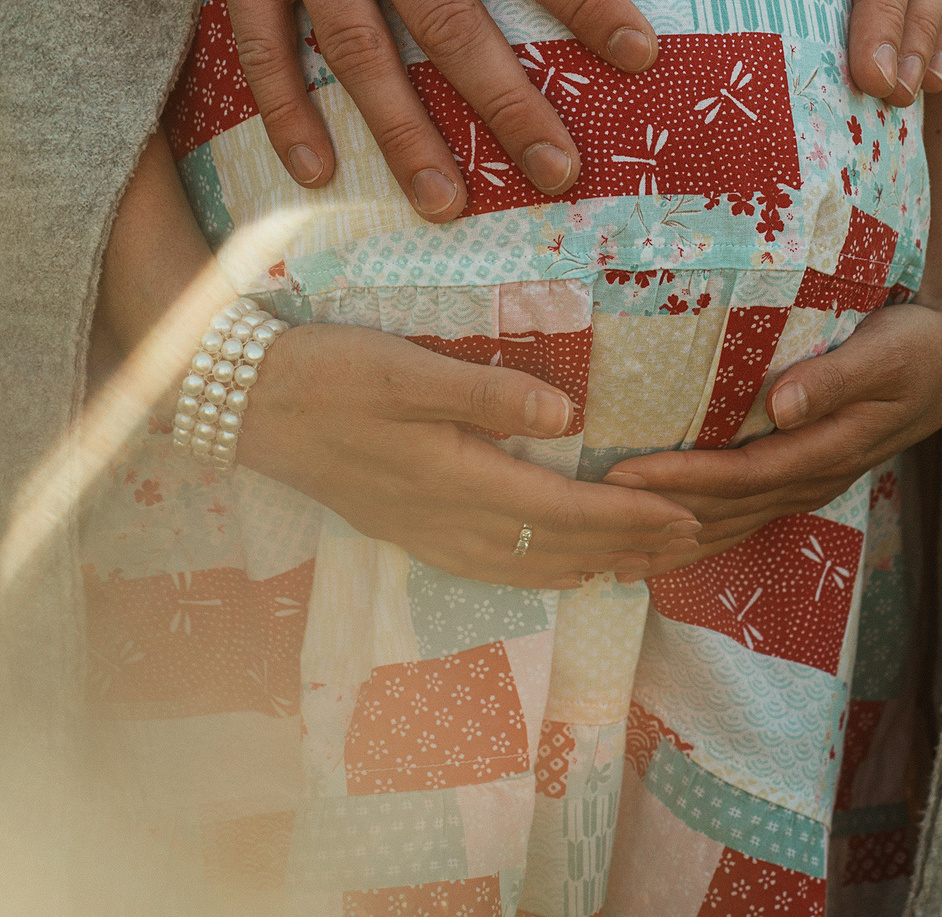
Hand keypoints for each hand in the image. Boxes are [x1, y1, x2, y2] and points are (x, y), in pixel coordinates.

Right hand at [235, 324, 700, 588]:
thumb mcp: (408, 368)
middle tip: (693, 542)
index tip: (688, 515)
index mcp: (459, 480)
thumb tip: (566, 414)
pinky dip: (541, 573)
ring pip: (529, 567)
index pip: (567, 510)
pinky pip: (494, 569)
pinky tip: (557, 569)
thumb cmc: (328, 374)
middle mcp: (450, 522)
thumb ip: (487, 392)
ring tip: (643, 564)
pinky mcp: (409, 530)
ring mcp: (427, 533)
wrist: (247, 406)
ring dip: (592, 565)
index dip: (632, 516)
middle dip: (629, 546)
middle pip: (558, 548)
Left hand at [600, 290, 941, 578]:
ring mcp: (806, 485)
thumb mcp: (886, 352)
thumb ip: (834, 378)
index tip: (625, 473)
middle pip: (724, 511)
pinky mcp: (799, 478)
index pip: (741, 473)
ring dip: (671, 541)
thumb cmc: (916, 345)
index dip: (683, 478)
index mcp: (827, 449)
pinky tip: (657, 548)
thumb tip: (779, 405)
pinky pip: (741, 517)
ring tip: (608, 557)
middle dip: (657, 518)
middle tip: (589, 522)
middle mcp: (811, 478)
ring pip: (729, 525)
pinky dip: (697, 535)